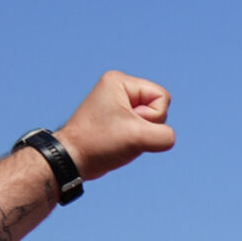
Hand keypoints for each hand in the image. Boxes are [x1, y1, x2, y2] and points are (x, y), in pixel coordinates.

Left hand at [55, 71, 174, 180]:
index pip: (162, 97)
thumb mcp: (139, 137)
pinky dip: (137, 140)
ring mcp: (118, 104)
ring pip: (152, 121)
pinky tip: (120, 143)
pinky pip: (143, 128)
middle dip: (146, 126)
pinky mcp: (118, 119)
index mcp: (120, 81)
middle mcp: (119, 88)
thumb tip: (168, 138)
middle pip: (158, 107)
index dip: (152, 117)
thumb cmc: (100, 143)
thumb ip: (165, 136)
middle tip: (122, 133)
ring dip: (142, 135)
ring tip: (120, 139)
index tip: (128, 124)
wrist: (73, 159)